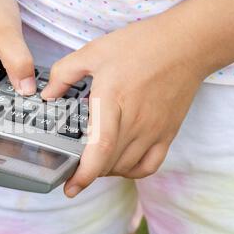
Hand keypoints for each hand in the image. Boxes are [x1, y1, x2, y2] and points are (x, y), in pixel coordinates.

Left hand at [41, 20, 204, 197]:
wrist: (186, 44)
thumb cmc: (141, 45)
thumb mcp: (94, 51)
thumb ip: (65, 73)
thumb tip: (47, 94)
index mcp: (113, 102)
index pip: (101, 149)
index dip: (85, 174)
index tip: (70, 188)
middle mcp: (135, 122)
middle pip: (110, 163)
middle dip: (88, 173)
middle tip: (73, 168)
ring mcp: (154, 131)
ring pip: (127, 167)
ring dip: (106, 171)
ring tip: (93, 163)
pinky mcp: (168, 133)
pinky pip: (150, 165)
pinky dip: (132, 171)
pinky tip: (121, 164)